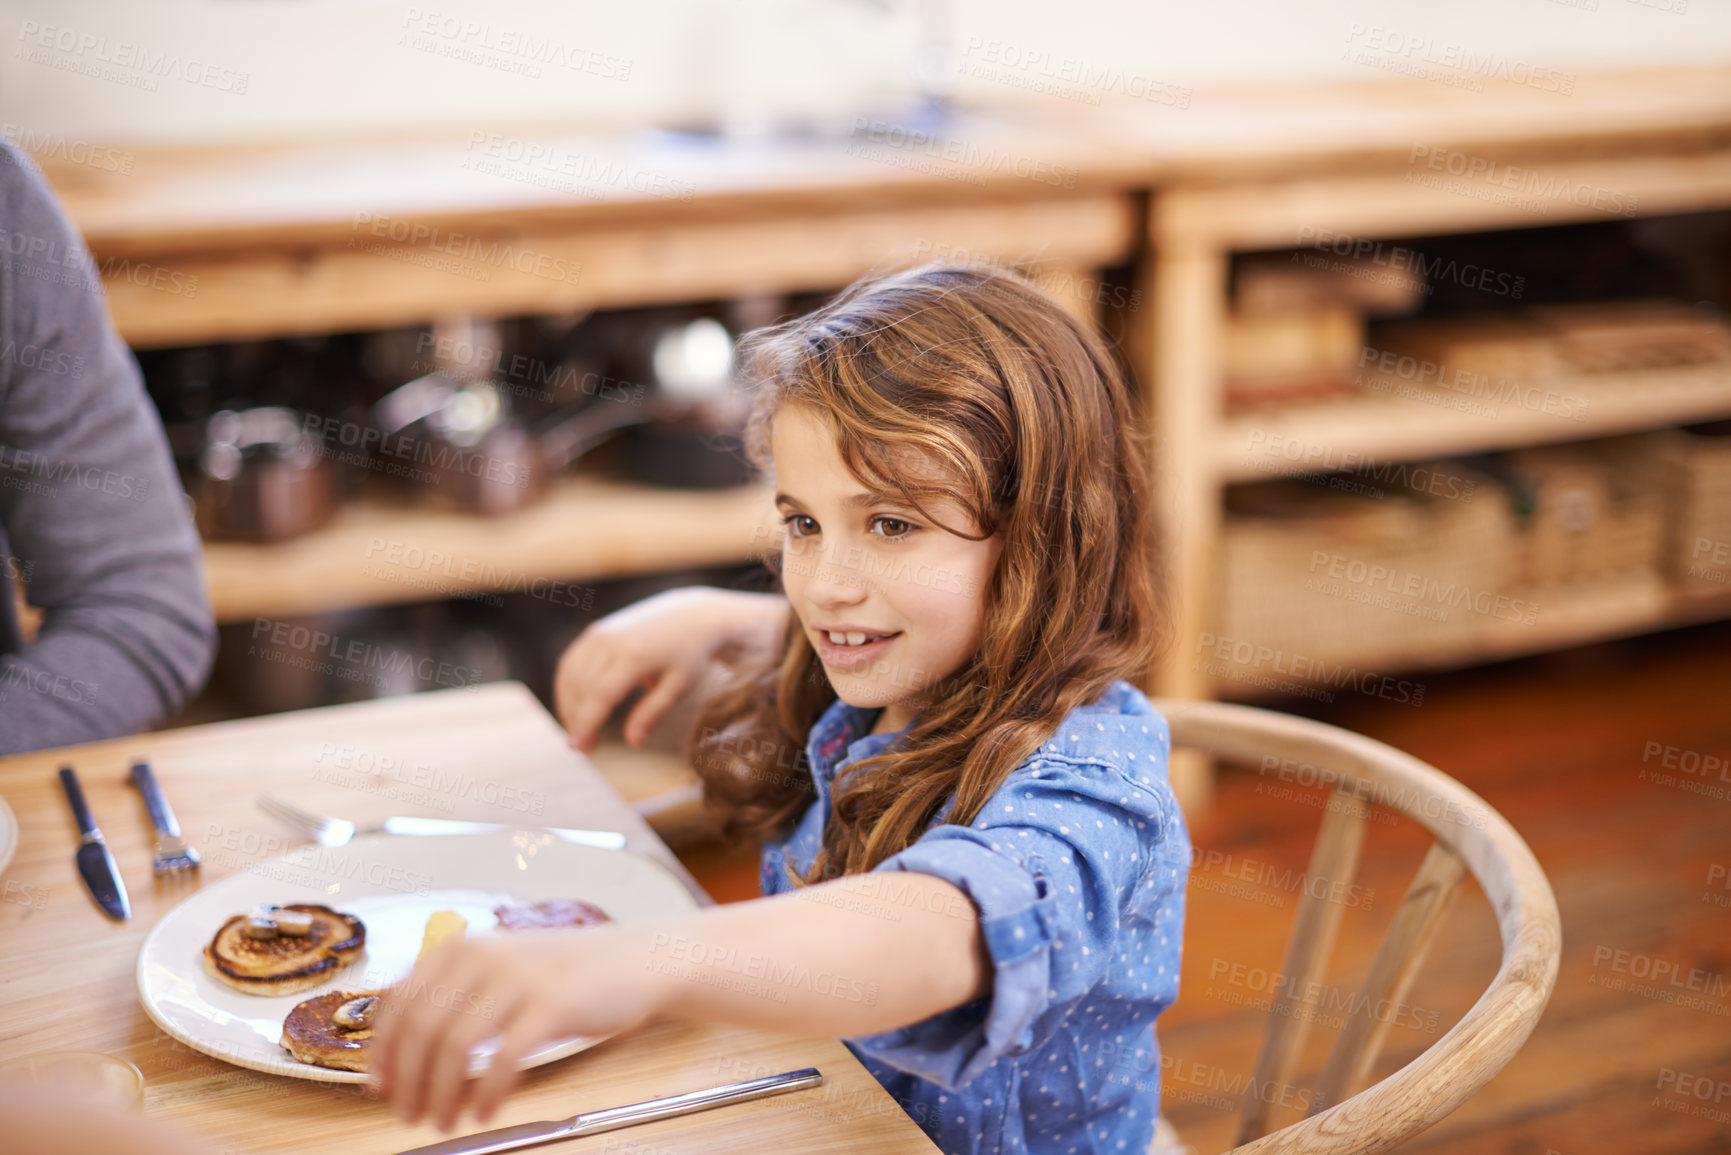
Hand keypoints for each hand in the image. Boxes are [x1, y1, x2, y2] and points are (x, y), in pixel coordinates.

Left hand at [367, 927, 662, 1131]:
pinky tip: (484, 1111)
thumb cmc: (568, 973)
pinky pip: (503, 1060)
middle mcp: (483, 957)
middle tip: (407, 1114)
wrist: (635, 960)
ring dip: (441, 1094)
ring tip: (443, 1119)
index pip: (399, 1001)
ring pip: (454, 1047)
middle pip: (421, 1028)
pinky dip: (487, 1094)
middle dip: (407, 1080)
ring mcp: (517, 979)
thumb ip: (458, 992)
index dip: (382, 1050)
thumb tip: (407, 1048)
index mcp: (463, 947)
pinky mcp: (549, 1005)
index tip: (380, 1085)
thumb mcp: (504, 967)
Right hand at [554, 587, 787, 753]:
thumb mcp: (678, 686)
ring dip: (568, 706)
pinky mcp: (595, 631)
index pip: (600, 695)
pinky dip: (568, 688)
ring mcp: (601, 632)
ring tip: (581, 732)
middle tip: (585, 749)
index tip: (578, 747)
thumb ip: (652, 713)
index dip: (585, 722)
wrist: (690, 615)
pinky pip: (571, 662)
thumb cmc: (688, 655)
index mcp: (635, 655)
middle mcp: (612, 640)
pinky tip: (575, 708)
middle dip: (576, 720)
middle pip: (581, 687)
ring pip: (570, 675)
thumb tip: (633, 742)